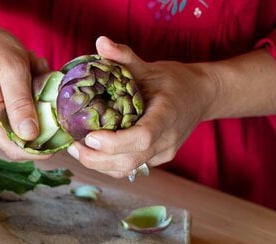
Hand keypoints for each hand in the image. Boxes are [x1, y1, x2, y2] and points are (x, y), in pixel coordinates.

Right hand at [0, 18, 50, 159]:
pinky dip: (28, 98)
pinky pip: (16, 114)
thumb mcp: (13, 68)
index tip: (65, 136)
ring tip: (34, 72)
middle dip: (42, 117)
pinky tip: (27, 76)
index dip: (42, 150)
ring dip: (36, 102)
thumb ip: (20, 103)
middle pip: (22, 138)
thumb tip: (30, 136)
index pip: (15, 149)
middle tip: (45, 81)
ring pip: (22, 124)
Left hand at [67, 36, 216, 177]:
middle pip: (129, 161)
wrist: (202, 96)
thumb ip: (124, 57)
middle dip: (96, 158)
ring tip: (77, 149)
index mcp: (167, 115)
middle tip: (72, 145)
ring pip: (127, 169)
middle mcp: (167, 139)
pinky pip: (130, 168)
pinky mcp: (157, 159)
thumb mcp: (150, 66)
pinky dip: (108, 163)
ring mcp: (163, 153)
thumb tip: (100, 42)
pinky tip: (93, 151)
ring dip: (98, 164)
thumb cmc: (175, 80)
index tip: (90, 136)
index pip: (142, 138)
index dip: (114, 142)